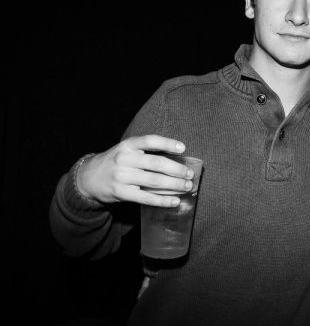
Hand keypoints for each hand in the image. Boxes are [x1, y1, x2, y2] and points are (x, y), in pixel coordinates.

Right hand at [76, 135, 193, 207]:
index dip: (167, 143)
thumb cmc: (116, 162)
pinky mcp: (121, 193)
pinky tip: (175, 201)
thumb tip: (177, 160)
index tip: (183, 148)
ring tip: (187, 186)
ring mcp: (122, 177)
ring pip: (154, 181)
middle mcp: (124, 159)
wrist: (88, 178)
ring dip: (174, 185)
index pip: (150, 141)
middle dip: (177, 169)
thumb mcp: (126, 151)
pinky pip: (146, 198)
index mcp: (128, 145)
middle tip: (190, 174)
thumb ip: (146, 152)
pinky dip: (162, 200)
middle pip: (156, 163)